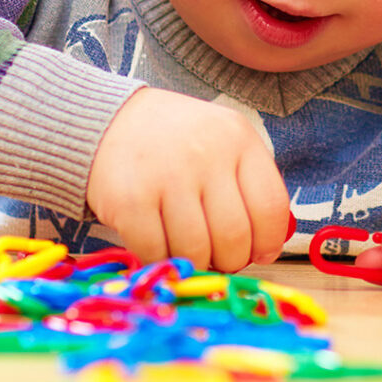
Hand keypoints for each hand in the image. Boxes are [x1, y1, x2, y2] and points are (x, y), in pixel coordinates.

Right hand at [86, 88, 290, 272]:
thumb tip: (269, 246)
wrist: (110, 120)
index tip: (259, 252)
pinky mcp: (130, 199)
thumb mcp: (222, 143)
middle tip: (216, 254)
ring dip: (193, 261)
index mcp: (237, 138)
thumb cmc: (175, 141)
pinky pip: (157, 253)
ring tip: (184, 244)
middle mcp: (205, 153)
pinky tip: (155, 238)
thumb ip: (249, 185)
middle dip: (229, 259)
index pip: (271, 207)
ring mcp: (166, 175)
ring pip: (197, 252)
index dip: (268, 241)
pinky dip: (158, 257)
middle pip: (235, 238)